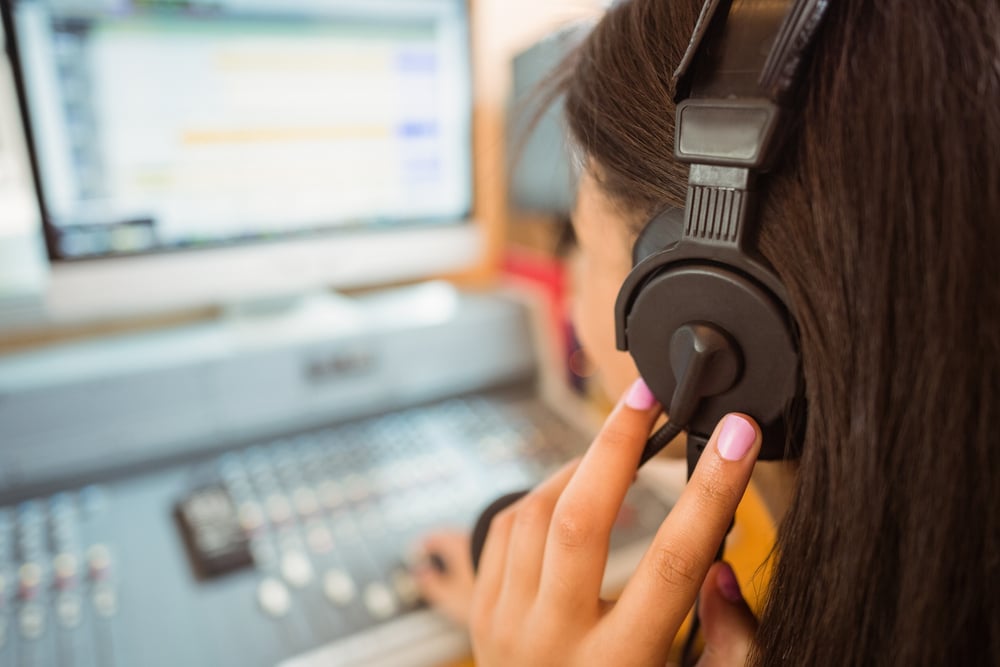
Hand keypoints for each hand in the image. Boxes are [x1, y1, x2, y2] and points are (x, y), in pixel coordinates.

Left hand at [464, 379, 761, 665]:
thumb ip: (727, 643)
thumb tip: (719, 563)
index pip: (675, 561)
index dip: (711, 489)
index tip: (736, 435)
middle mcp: (554, 643)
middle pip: (580, 518)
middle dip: (617, 442)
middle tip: (647, 393)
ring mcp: (506, 627)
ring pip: (534, 513)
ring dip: (580, 466)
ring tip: (619, 443)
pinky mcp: (480, 615)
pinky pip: (505, 530)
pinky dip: (541, 495)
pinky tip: (572, 489)